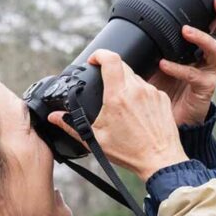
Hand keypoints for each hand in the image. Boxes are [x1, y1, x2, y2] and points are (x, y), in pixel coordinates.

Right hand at [48, 49, 187, 181]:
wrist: (160, 161)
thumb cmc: (129, 152)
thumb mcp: (96, 140)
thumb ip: (72, 126)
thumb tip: (54, 117)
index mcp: (117, 96)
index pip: (110, 59)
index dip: (99, 54)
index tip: (93, 60)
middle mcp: (136, 90)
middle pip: (122, 65)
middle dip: (110, 71)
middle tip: (104, 85)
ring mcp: (152, 92)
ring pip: (135, 77)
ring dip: (126, 85)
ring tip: (122, 105)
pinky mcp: (162, 98)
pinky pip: (148, 88)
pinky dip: (140, 95)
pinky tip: (137, 112)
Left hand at [148, 0, 215, 125]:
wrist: (168, 116)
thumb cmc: (164, 84)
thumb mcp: (158, 57)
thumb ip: (154, 42)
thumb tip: (134, 23)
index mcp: (201, 46)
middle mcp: (209, 56)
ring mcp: (209, 71)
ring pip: (215, 48)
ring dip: (201, 37)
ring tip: (185, 30)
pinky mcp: (204, 87)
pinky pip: (193, 74)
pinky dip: (178, 68)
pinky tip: (164, 64)